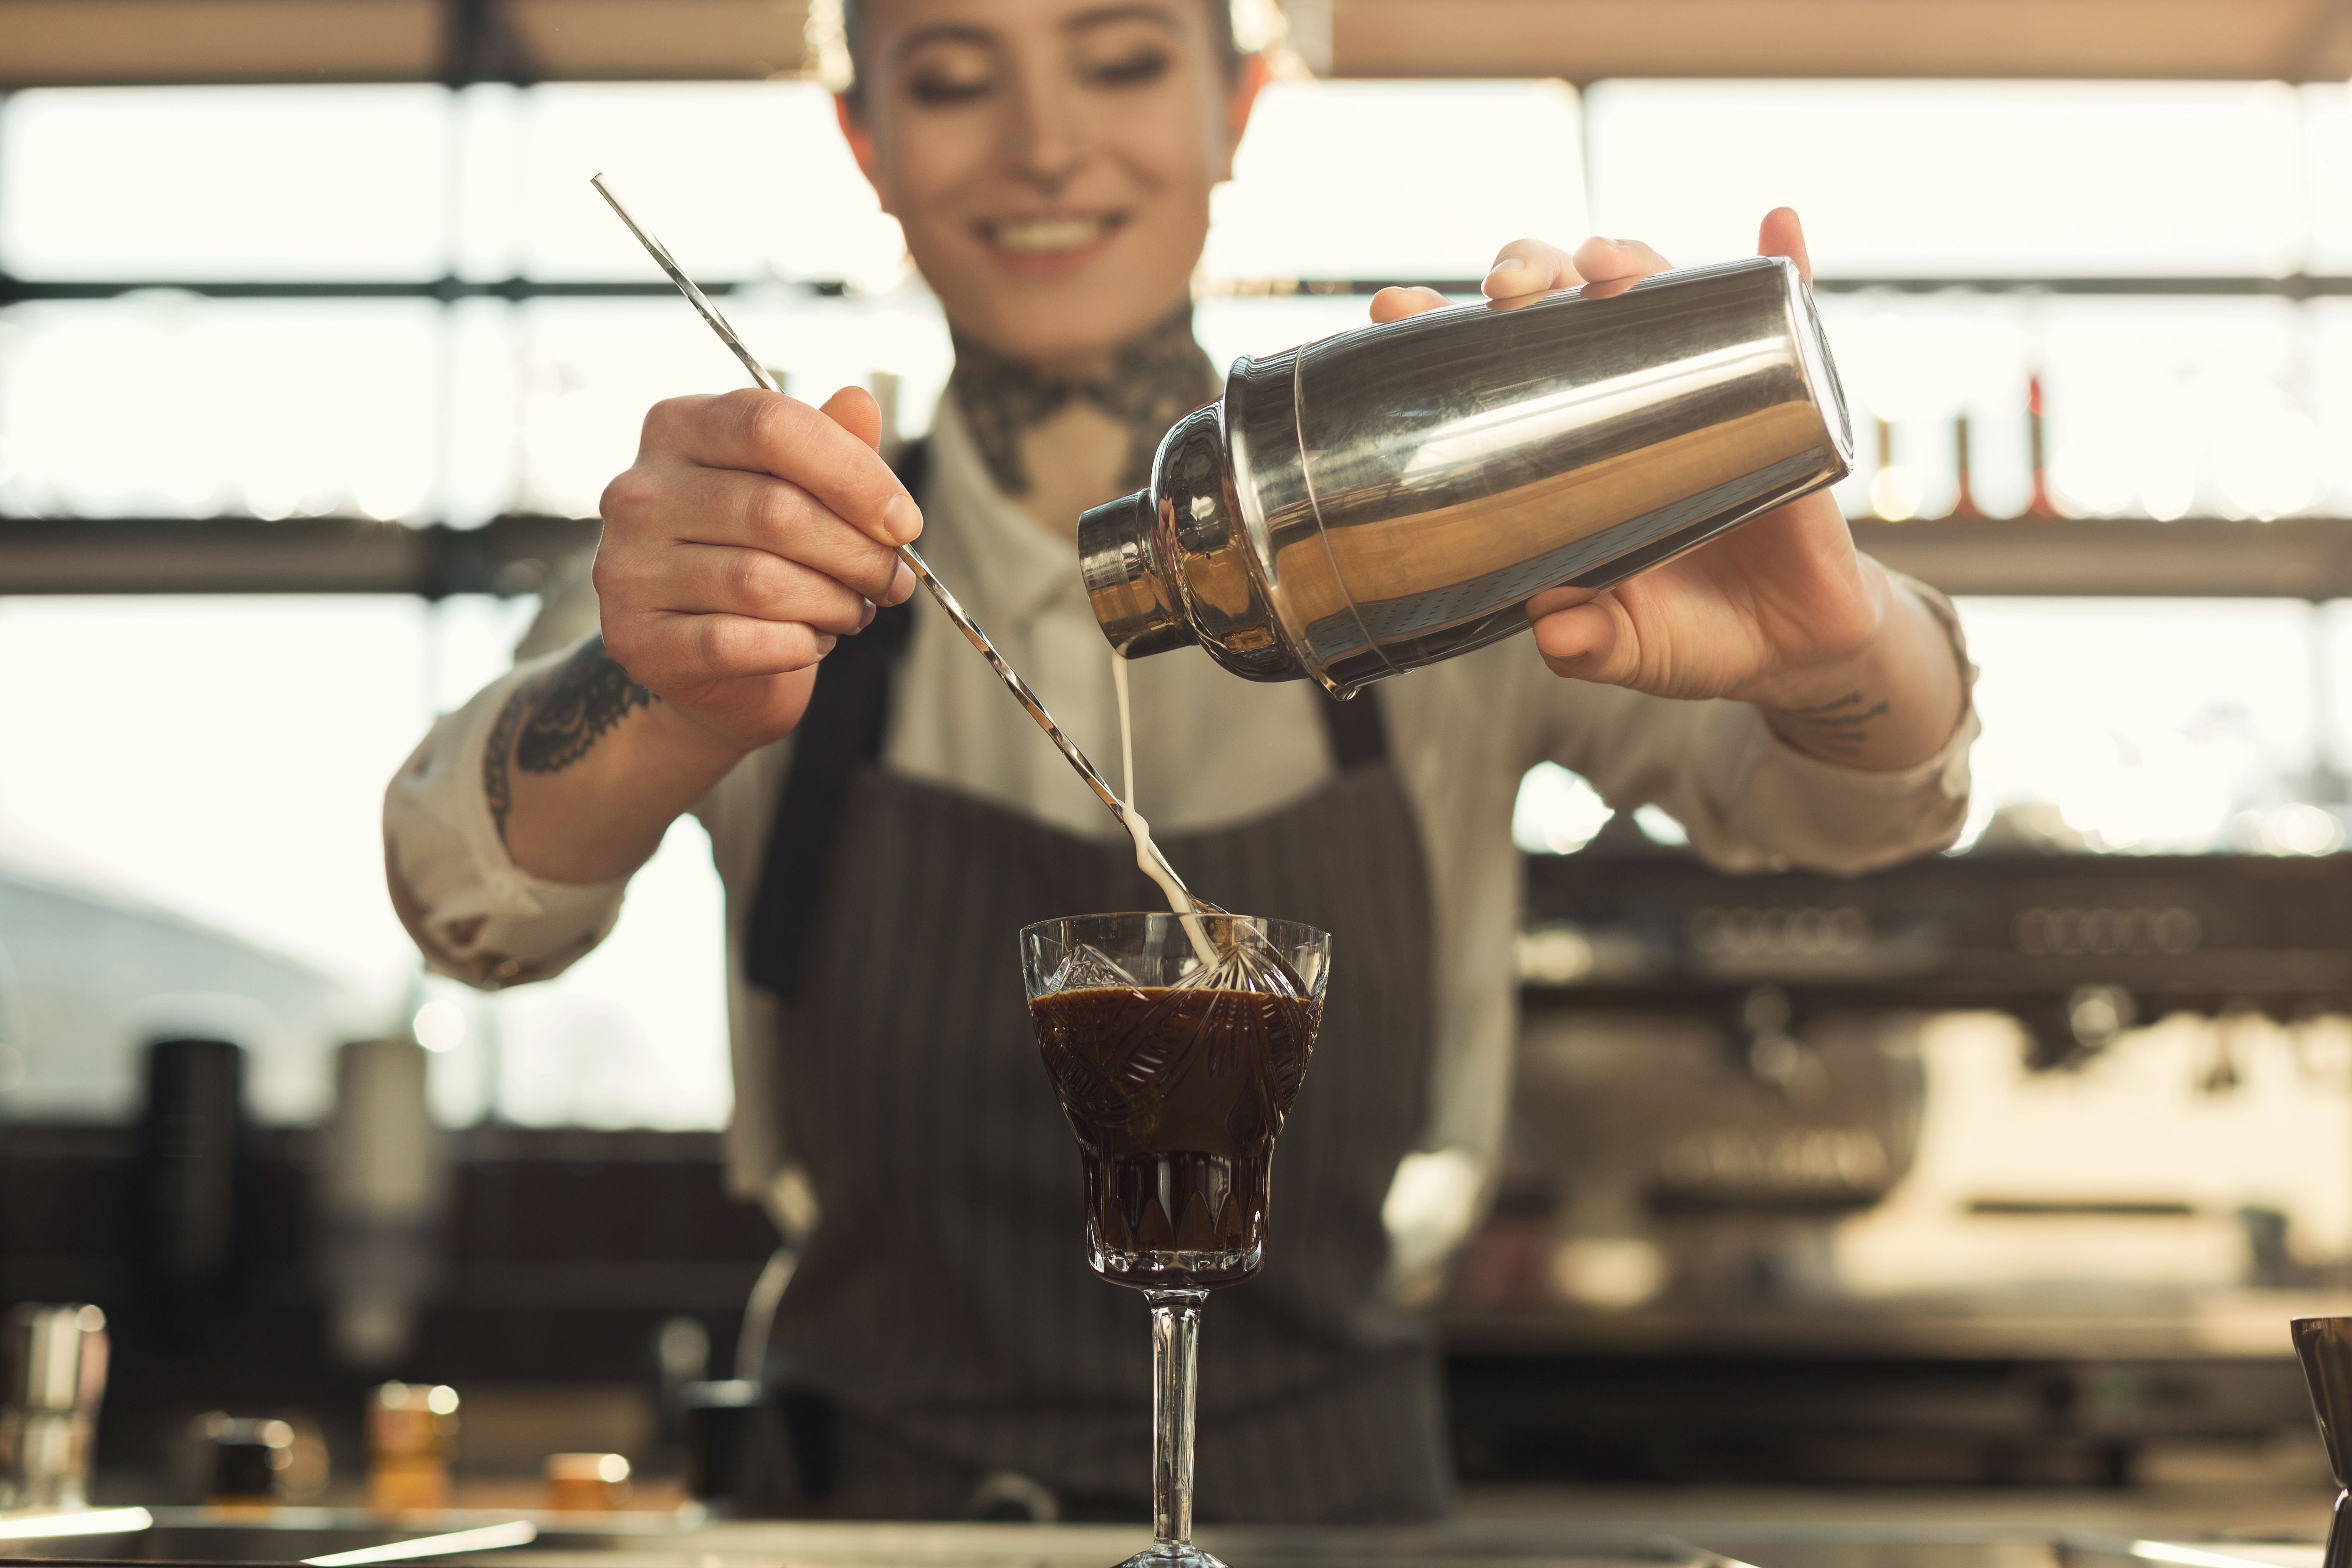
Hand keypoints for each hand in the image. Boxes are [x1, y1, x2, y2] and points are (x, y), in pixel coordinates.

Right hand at [594, 385, 920, 755]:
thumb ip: (827, 447)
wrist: (707, 659)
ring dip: (833, 603)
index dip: (853, 472)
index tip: (905, 522)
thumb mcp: (797, 489)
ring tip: (854, 610)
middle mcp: (640, 491)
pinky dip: (796, 645)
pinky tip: (812, 641)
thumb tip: (859, 403)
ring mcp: (627, 567)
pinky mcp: (637, 640)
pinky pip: (737, 641)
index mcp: (679, 428)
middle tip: (893, 581)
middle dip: (859, 553)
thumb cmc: (761, 556)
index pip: (770, 423)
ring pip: (761, 582)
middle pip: (776, 510)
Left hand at [1369, 211, 1964, 769]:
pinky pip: (1786, 315)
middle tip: (1508, 288)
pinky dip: (1787, 262)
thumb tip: (1556, 632)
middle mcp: (1619, 401)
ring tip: (1610, 262)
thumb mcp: (1634, 649)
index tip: (1393, 308)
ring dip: (1629, 259)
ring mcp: (1698, 388)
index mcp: (1561, 453)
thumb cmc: (1689, 634)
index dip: (1437, 331)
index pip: (1489, 371)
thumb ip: (1591, 646)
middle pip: (1561, 307)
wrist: (1788, 644)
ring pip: (1656, 292)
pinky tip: (1779, 222)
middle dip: (1527, 273)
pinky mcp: (1780, 395)